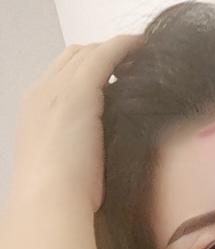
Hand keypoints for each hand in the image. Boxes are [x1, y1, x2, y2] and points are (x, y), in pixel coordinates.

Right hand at [8, 34, 143, 213]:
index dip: (90, 68)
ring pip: (88, 52)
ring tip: (142, 55)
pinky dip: (125, 45)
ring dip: (114, 49)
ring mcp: (57, 90)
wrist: (49, 203)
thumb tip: (105, 143)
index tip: (116, 73)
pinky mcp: (79, 92)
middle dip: (102, 55)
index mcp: (34, 110)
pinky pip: (106, 54)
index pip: (62, 73)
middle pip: (74, 56)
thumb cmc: (62, 196)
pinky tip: (145, 45)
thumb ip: (80, 143)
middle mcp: (41, 93)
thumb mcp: (67, 162)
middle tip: (134, 62)